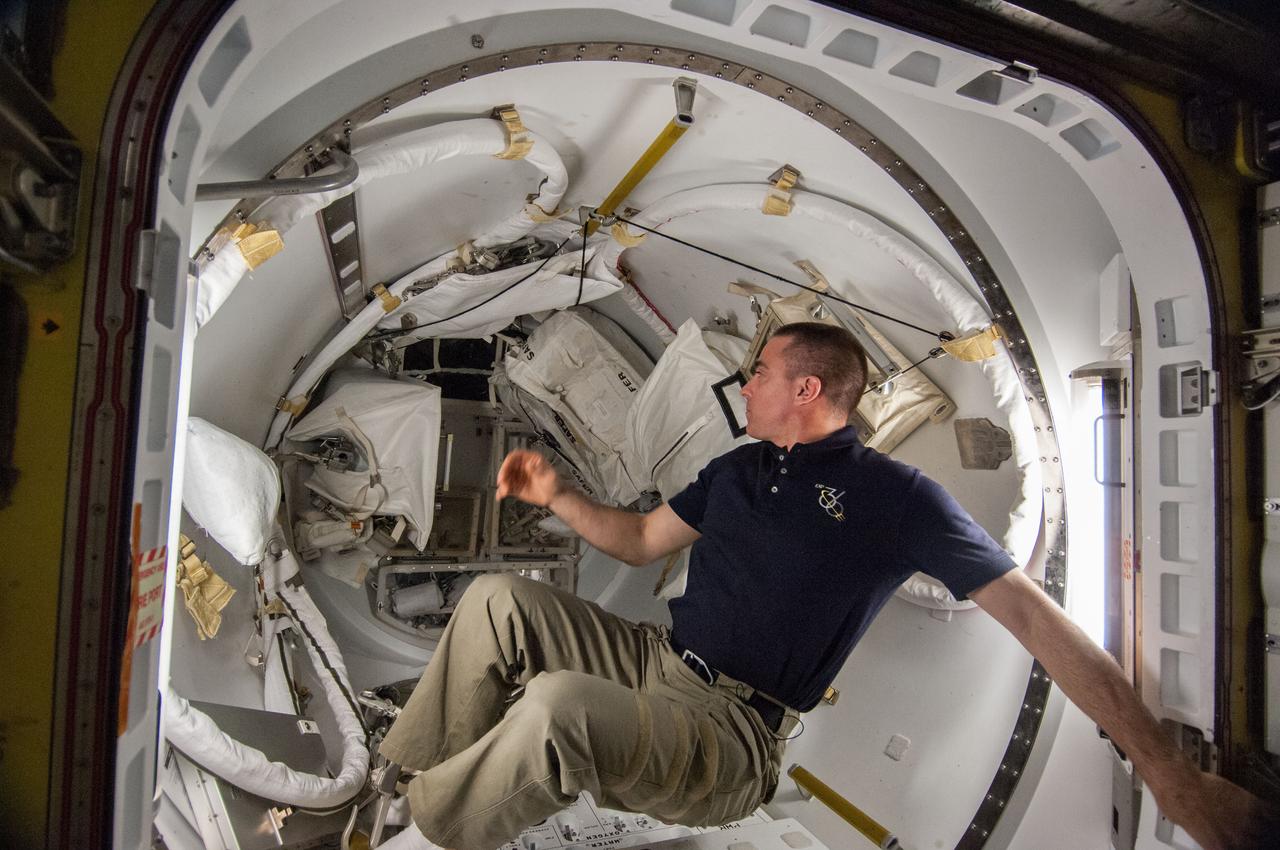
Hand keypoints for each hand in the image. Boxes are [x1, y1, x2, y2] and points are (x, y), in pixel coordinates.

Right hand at [495, 449, 562, 507]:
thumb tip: (528, 464)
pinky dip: (502, 491)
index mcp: (530, 459)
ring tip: (504, 491)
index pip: (515, 456)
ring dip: (502, 484)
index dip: (508, 462)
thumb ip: (539, 469)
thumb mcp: (549, 475)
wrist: (556, 497)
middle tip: (502, 481)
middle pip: (508, 467)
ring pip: (506, 478)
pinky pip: (506, 488)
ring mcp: (519, 477)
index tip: (505, 469)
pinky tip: (500, 495)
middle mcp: (523, 467)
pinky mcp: (516, 487)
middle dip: (503, 474)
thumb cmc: (555, 483)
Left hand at [1156, 768, 1279, 849]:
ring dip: (1262, 828)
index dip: (1241, 845)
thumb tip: (1209, 835)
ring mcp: (1245, 822)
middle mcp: (1236, 839)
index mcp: (1219, 848)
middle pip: (1255, 844)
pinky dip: (1270, 813)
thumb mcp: (1190, 828)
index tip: (1243, 842)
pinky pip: (1268, 812)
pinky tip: (1268, 813)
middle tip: (1250, 834)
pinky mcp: (1249, 804)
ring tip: (1261, 825)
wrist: (1181, 785)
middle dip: (1253, 839)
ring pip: (1265, 831)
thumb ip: (1207, 836)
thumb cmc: (1177, 804)